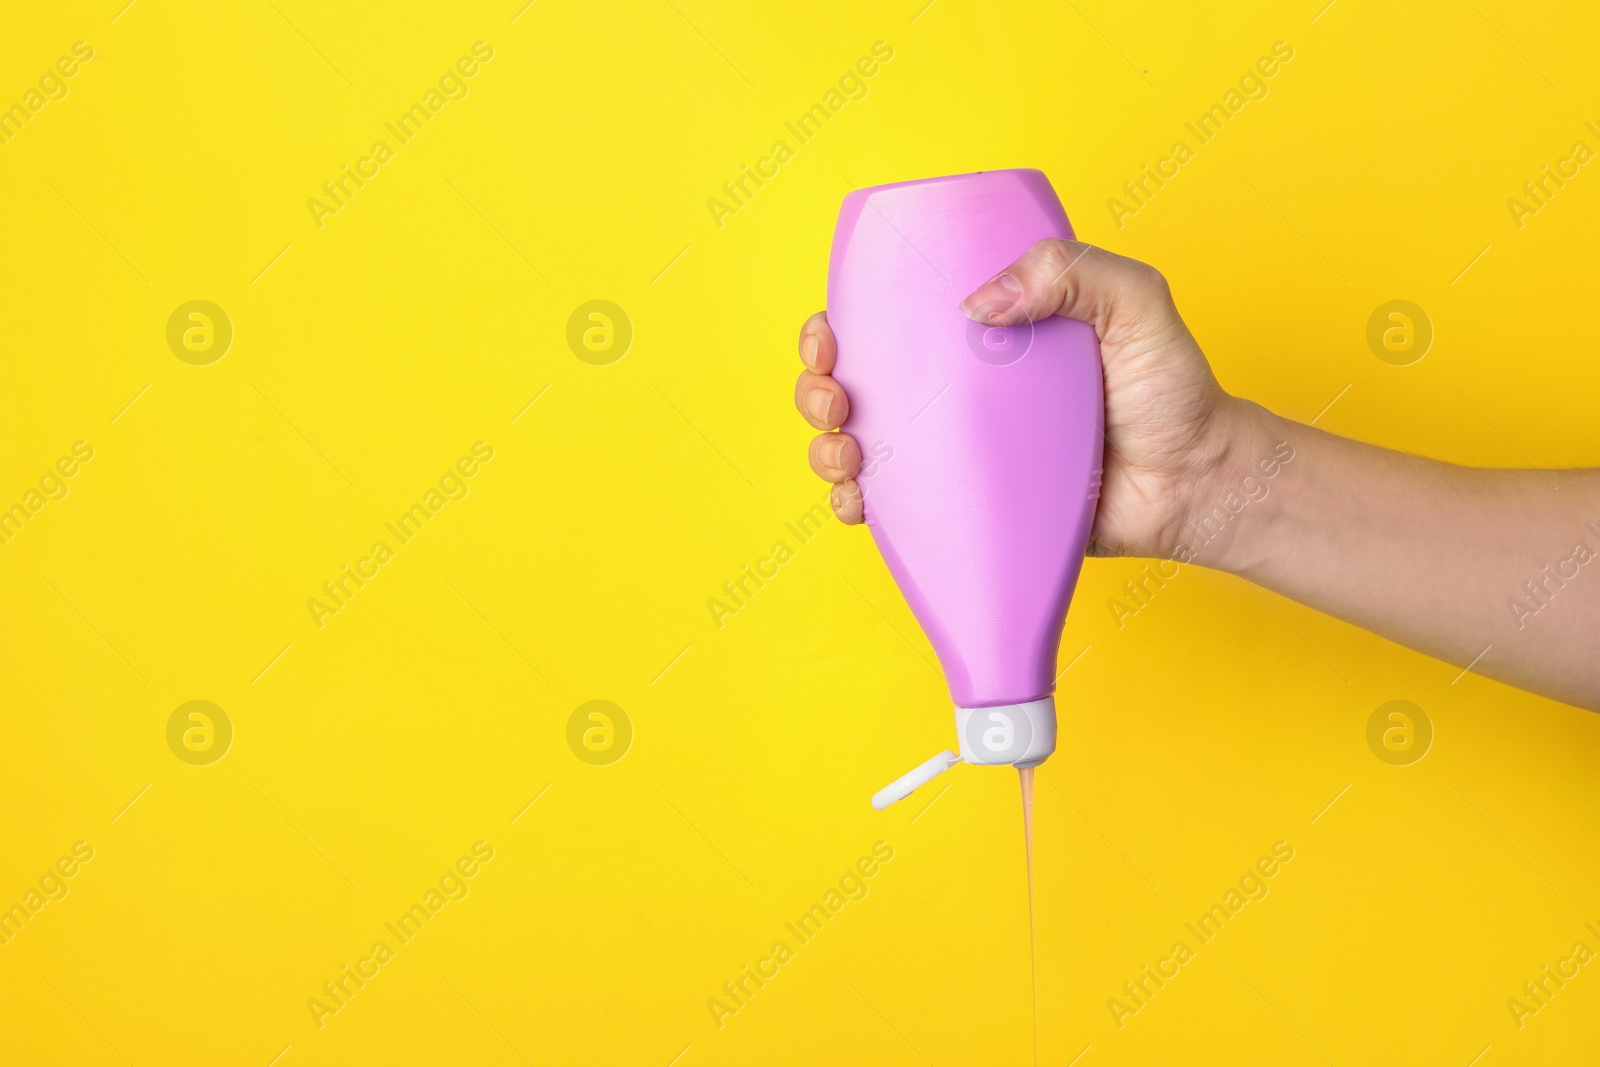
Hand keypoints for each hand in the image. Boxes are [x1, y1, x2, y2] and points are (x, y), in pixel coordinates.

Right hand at [795, 238, 1238, 557]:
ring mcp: (956, 454)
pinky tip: (859, 503)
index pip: (887, 318)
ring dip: (826, 448)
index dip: (837, 325)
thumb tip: (976, 303)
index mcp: (981, 335)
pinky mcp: (966, 510)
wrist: (1197, 485)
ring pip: (860, 447)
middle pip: (854, 384)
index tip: (830, 334)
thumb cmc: (1171, 391)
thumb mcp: (1133, 302)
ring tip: (847, 451)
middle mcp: (956, 392)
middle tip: (838, 399)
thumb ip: (1071, 270)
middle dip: (817, 389)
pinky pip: (897, 511)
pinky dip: (858, 507)